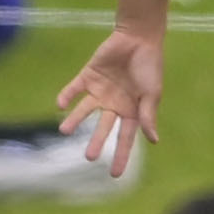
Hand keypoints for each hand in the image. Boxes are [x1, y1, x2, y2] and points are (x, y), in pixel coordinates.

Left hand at [56, 28, 163, 176]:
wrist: (138, 38)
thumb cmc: (150, 66)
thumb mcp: (152, 93)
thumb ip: (148, 116)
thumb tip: (153, 140)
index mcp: (132, 110)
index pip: (126, 138)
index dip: (121, 156)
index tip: (114, 175)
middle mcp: (114, 104)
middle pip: (103, 128)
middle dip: (97, 142)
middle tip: (89, 157)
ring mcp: (100, 91)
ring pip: (84, 111)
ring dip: (74, 120)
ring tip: (64, 130)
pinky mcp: (88, 76)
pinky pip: (74, 89)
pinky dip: (66, 96)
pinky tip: (60, 105)